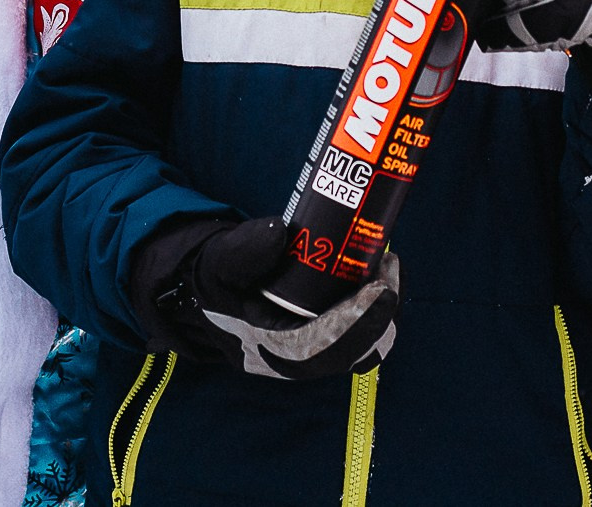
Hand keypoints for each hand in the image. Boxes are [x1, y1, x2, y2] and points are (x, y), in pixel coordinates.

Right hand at [131, 216, 399, 379]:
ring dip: (382, 309)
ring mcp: (312, 350)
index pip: (326, 348)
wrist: (202, 289)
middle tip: (389, 265)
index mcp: (272, 348)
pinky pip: (358, 331)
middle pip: (354, 352)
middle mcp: (297, 359)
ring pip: (361, 344)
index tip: (381, 287)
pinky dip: (375, 306)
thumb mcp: (217, 263)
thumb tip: (278, 232)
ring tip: (387, 264)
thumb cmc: (211, 279)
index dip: (360, 322)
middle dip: (381, 314)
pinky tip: (377, 270)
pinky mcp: (322, 335)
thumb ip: (242, 251)